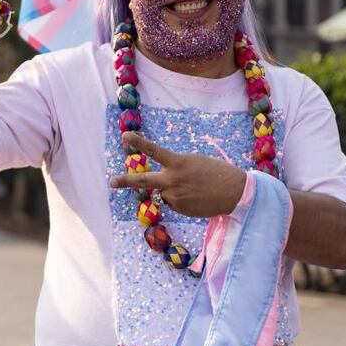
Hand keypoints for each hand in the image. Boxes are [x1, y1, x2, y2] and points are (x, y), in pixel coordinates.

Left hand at [109, 132, 246, 217]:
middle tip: (111, 182)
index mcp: (178, 163)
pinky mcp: (179, 208)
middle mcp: (172, 180)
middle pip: (143, 180)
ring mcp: (174, 196)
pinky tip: (195, 197)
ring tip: (191, 188)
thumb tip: (162, 182)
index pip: (154, 150)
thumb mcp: (194, 163)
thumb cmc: (216, 172)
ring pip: (162, 193)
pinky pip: (172, 202)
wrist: (235, 192)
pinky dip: (180, 199)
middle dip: (125, 181)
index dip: (138, 142)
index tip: (124, 136)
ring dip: (170, 191)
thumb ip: (175, 168)